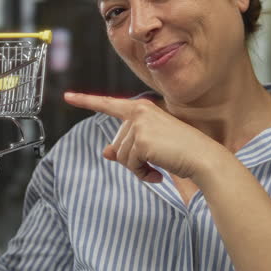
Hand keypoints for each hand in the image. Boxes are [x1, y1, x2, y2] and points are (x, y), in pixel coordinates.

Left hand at [64, 92, 221, 182]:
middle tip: (152, 166)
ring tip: (156, 169)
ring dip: (137, 169)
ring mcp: (139, 124)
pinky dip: (142, 174)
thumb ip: (126, 146)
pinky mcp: (141, 139)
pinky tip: (158, 174)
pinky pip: (130, 164)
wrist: (202, 158)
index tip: (68, 96)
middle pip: (116, 143)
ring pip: (121, 156)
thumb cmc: (181, 151)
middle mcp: (139, 111)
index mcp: (143, 108)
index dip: (86, 101)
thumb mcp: (150, 146)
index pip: (109, 104)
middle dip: (131, 160)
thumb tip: (104, 151)